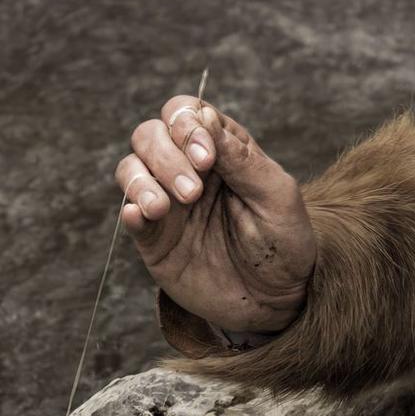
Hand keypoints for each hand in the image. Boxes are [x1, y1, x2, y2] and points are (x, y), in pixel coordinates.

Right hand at [113, 94, 315, 336]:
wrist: (279, 302)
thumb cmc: (285, 242)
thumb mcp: (276, 196)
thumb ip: (242, 158)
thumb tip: (205, 118)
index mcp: (221, 150)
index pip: (186, 113)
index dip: (187, 125)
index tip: (207, 158)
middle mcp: (188, 169)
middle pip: (150, 135)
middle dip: (165, 156)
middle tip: (192, 193)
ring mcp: (168, 203)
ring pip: (130, 168)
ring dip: (142, 181)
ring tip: (163, 208)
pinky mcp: (154, 239)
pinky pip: (129, 215)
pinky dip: (130, 209)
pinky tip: (142, 215)